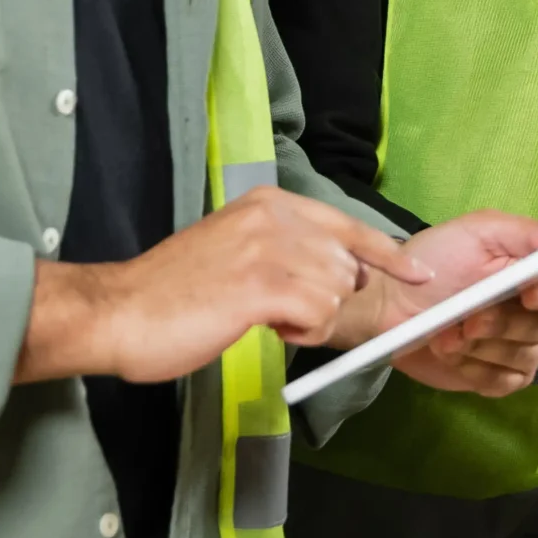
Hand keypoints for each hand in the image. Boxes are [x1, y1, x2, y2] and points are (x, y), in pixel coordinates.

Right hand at [16, 186, 429, 384]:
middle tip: (285, 316)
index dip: (389, 254)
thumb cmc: (172, 294)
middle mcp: (273, 217)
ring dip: (311, 320)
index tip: (418, 273)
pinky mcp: (261, 285)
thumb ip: (284, 252)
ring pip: (336, 292)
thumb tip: (336, 275)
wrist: (118, 312)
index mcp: (269, 204)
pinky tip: (266, 329)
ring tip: (265, 321)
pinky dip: (302, 333)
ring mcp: (268, 248)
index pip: (349, 225)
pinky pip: (319, 314)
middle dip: (329, 301)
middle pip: (347, 266)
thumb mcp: (235, 251)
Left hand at [329, 210, 537, 397]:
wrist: (388, 304)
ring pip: (527, 356)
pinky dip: (475, 369)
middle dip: (507, 323)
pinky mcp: (498, 376)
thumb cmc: (433, 259)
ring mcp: (520, 346)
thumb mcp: (477, 232)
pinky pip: (505, 382)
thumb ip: (528, 233)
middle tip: (468, 319)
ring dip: (483, 346)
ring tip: (446, 333)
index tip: (529, 296)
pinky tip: (450, 352)